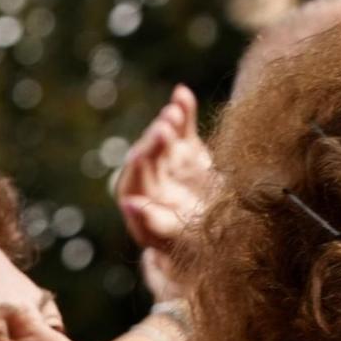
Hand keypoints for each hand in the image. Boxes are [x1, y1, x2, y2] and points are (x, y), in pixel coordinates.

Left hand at [115, 84, 212, 262]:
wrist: (212, 237)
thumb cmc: (187, 246)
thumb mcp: (172, 237)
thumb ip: (151, 220)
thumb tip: (127, 203)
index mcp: (138, 201)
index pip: (134, 181)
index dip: (140, 167)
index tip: (142, 153)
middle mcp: (150, 179)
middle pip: (149, 157)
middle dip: (155, 142)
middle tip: (164, 127)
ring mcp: (168, 162)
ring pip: (164, 140)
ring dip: (168, 124)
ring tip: (172, 112)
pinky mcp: (187, 151)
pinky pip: (182, 129)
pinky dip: (183, 112)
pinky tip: (181, 93)